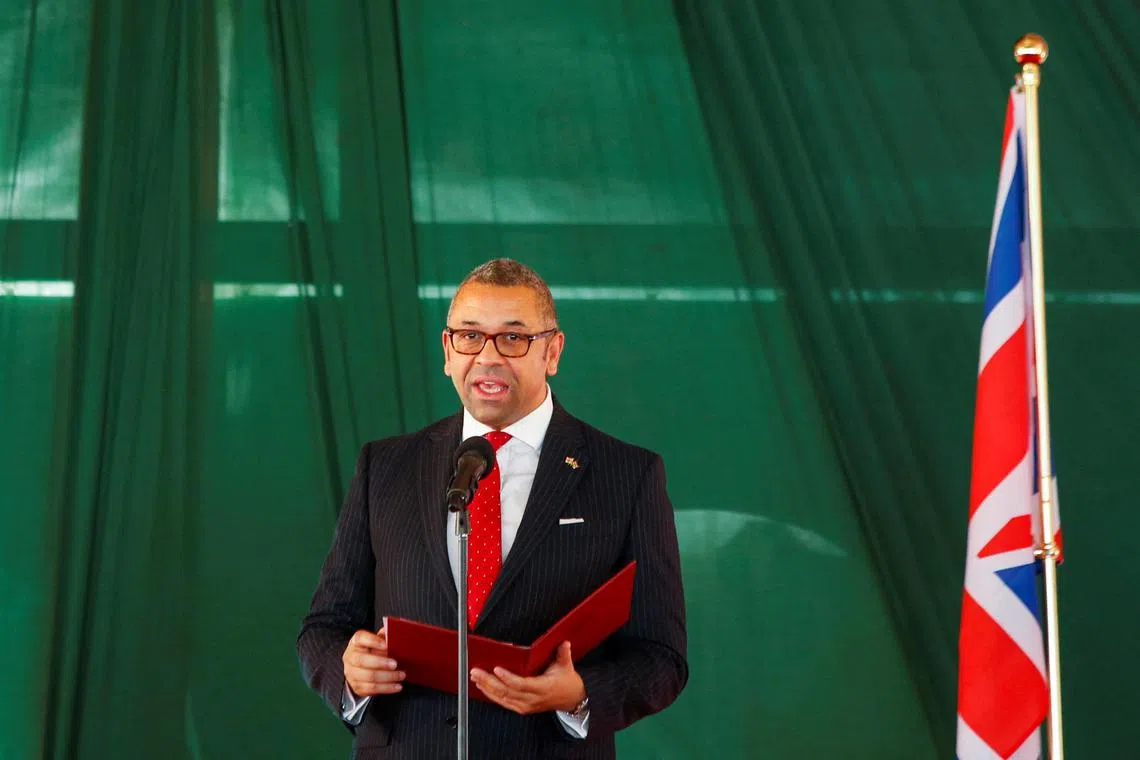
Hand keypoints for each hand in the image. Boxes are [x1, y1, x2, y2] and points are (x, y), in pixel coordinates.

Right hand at [342, 626, 404, 697]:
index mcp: (355, 642)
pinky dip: (386, 688)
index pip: (360, 638)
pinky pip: (371, 689)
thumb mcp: (377, 642)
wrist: (360, 668)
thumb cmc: (372, 651)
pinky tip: (397, 686)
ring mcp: (351, 673)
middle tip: (395, 664)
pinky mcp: (356, 687)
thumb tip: (394, 633)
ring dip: (387, 677)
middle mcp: (350, 657)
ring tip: (401, 675)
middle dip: (380, 663)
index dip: (373, 641)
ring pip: (368, 676)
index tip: (386, 645)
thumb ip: (385, 638)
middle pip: (361, 660)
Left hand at [470, 641, 585, 714]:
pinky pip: (503, 702)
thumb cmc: (566, 682)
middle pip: (507, 691)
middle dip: (489, 681)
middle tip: (477, 672)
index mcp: (543, 688)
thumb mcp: (566, 666)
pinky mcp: (521, 708)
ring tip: (475, 677)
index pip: (521, 684)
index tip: (497, 669)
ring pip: (502, 698)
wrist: (570, 699)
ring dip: (487, 687)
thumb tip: (564, 643)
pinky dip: (491, 695)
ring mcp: (526, 705)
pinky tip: (483, 687)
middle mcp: (532, 699)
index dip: (507, 678)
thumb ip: (563, 654)